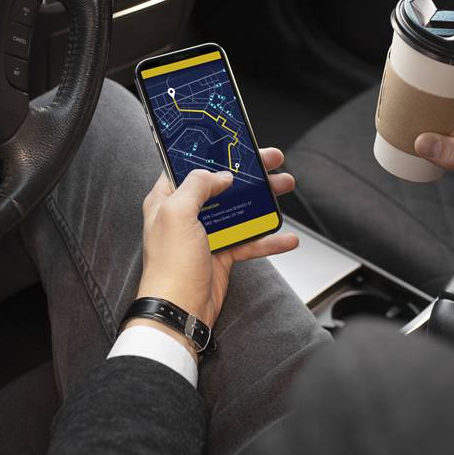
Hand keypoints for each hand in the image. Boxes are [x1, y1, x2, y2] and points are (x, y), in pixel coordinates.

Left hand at [133, 147, 298, 353]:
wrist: (179, 311)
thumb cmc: (170, 267)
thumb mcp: (177, 214)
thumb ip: (197, 186)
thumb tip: (219, 175)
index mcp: (166, 200)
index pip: (190, 166)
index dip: (213, 153)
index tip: (235, 143)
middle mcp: (186, 214)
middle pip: (222, 184)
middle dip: (250, 172)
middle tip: (271, 160)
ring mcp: (205, 234)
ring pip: (240, 209)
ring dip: (264, 200)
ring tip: (285, 187)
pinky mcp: (222, 254)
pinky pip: (249, 240)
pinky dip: (269, 239)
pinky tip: (287, 237)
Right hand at [413, 76, 453, 223]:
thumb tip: (422, 142)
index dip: (443, 60)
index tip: (418, 65)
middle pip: (451, 76)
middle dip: (426, 78)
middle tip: (401, 86)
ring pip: (445, 94)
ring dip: (425, 97)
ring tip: (400, 101)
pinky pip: (443, 112)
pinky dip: (428, 114)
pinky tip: (411, 122)